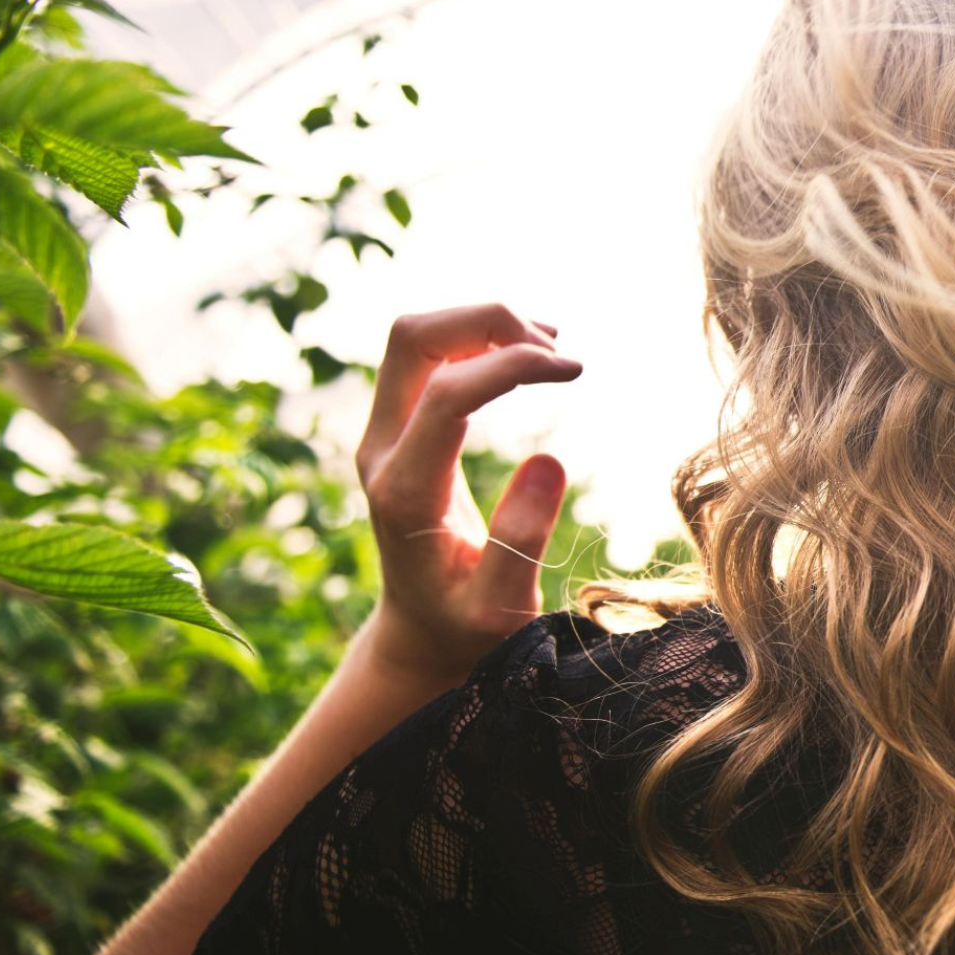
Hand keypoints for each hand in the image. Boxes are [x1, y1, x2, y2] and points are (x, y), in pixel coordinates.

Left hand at [354, 303, 582, 683]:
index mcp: (406, 493)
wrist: (419, 633)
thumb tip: (549, 460)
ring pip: (417, 337)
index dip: (511, 364)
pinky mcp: (399, 428)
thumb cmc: (466, 628)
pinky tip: (527, 353)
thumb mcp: (501, 606)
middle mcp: (381, 452)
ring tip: (551, 350)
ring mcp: (384, 435)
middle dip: (487, 321)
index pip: (446, 392)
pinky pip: (427, 356)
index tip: (574, 370)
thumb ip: (520, 539)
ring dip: (482, 325)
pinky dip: (476, 338)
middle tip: (557, 351)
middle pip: (412, 339)